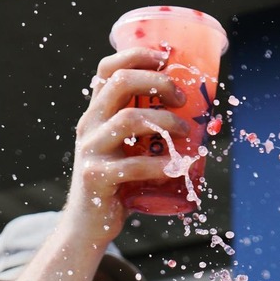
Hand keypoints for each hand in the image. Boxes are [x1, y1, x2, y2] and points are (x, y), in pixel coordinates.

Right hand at [64, 47, 190, 240]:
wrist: (87, 225)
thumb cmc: (116, 184)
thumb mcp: (122, 149)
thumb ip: (143, 130)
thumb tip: (192, 114)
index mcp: (96, 114)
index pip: (107, 69)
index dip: (136, 56)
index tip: (165, 57)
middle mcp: (89, 126)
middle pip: (120, 84)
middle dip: (158, 83)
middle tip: (181, 98)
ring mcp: (90, 150)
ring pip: (129, 119)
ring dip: (166, 121)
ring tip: (185, 133)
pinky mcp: (96, 177)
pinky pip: (133, 165)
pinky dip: (161, 165)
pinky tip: (176, 167)